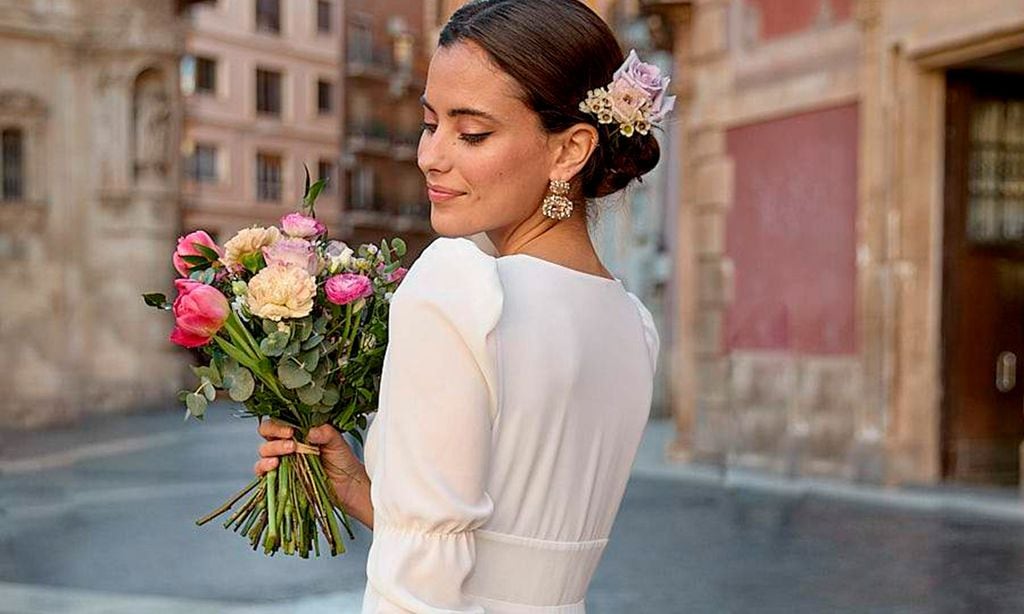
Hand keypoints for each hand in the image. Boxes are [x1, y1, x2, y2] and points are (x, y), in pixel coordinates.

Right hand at [255, 419, 369, 507]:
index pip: (279, 421)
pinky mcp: (279, 477)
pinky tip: (274, 465)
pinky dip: (263, 467)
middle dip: (276, 435)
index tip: (291, 431)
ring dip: (272, 450)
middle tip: (291, 443)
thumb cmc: (341, 459)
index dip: (280, 424)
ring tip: (289, 453)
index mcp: (298, 430)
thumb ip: (325, 433)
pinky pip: (262, 471)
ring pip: (264, 450)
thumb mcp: (337, 442)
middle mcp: (287, 443)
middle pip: (267, 433)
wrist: (347, 484)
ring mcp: (282, 459)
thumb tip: (311, 431)